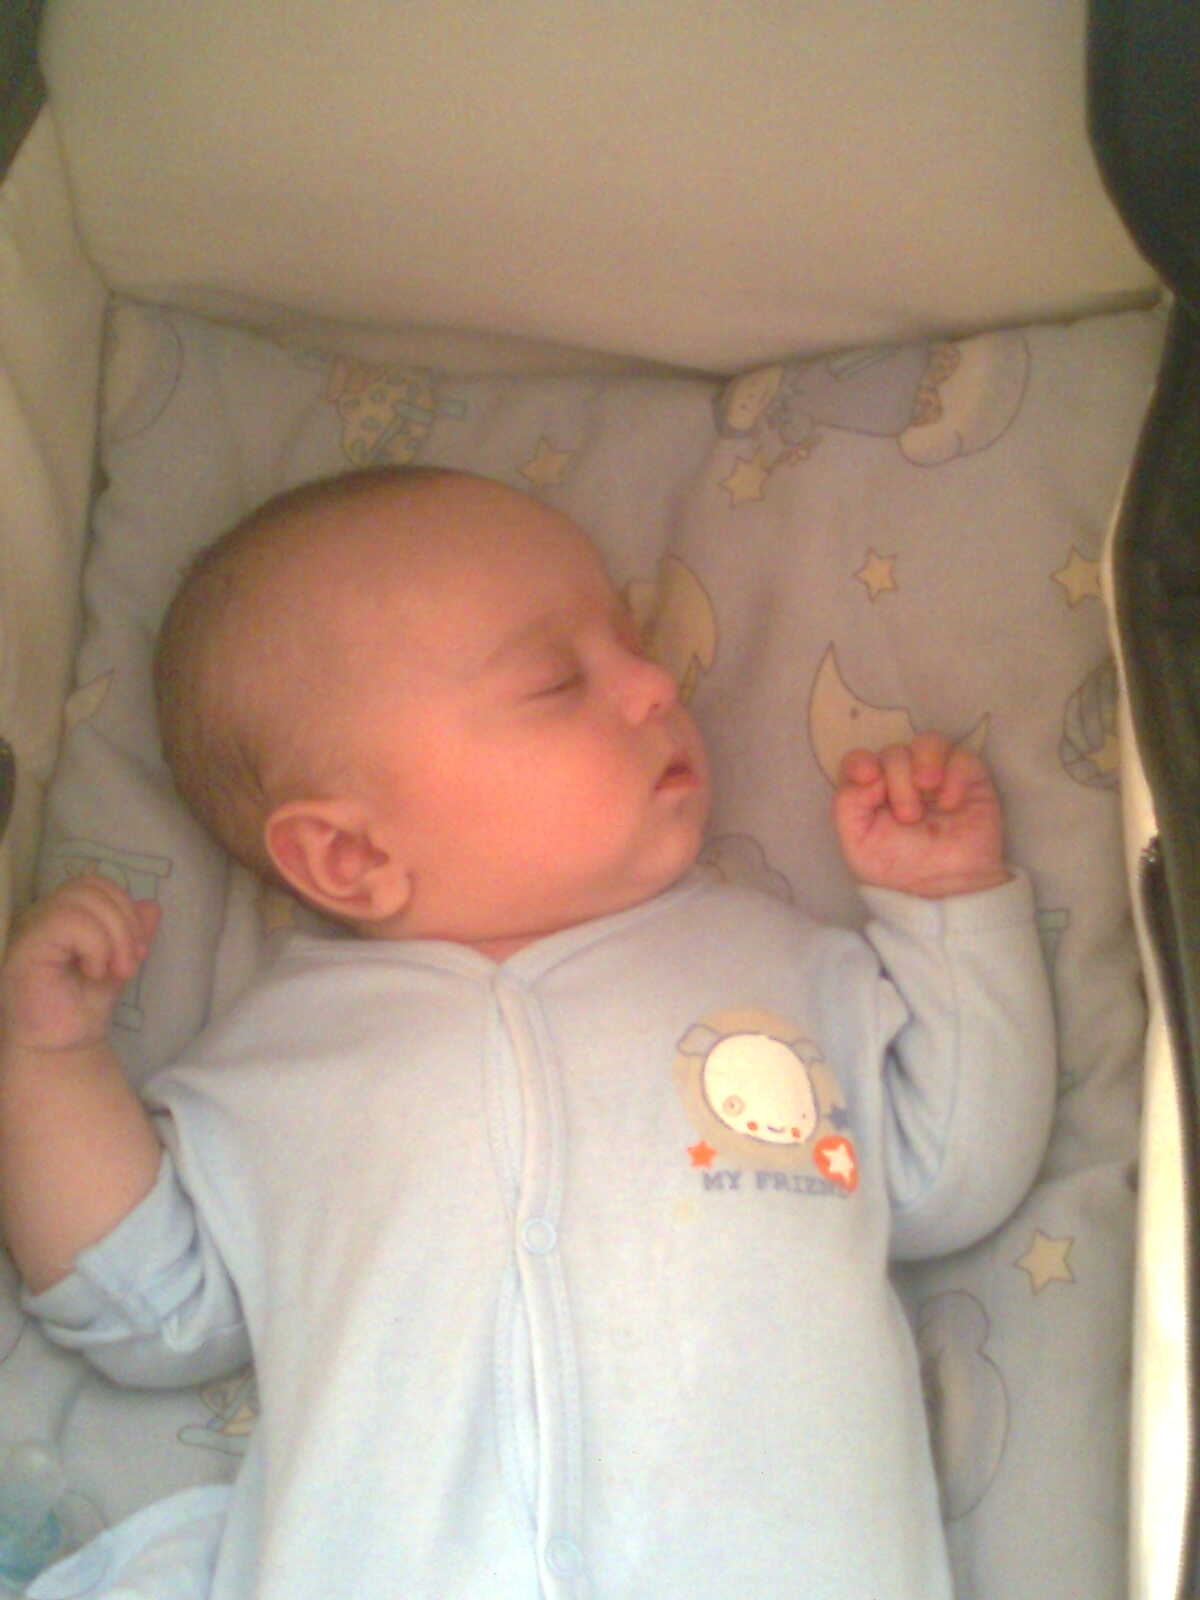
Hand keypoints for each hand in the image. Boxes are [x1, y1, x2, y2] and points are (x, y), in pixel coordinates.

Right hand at [0, 876, 159, 1054]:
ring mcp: (30, 929)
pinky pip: (68, 921)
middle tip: (131, 964)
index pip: (96, 884)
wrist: (62, 1046)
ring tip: (117, 972)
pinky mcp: (26, 947)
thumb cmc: (83, 1005)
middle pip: (92, 886)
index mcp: (62, 913)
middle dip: (125, 922)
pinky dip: (95, 945)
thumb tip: (151, 906)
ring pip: (81, 899)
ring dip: (114, 935)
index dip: (126, 908)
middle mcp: (41, 915)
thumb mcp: (119, 962)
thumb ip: (133, 933)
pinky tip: (94, 973)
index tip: (140, 950)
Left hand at [832, 732, 1009, 898]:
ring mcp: (936, 775)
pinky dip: (954, 776)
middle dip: (897, 781)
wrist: (945, 887)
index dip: (860, 761)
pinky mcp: (969, 778)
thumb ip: (847, 804)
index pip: (859, 759)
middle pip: (893, 752)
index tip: (868, 777)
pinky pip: (962, 757)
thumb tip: (869, 774)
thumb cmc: (899, 866)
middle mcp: (902, 777)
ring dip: (924, 763)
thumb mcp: (857, 843)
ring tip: (928, 790)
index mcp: (871, 790)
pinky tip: (950, 804)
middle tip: (908, 817)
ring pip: (927, 742)